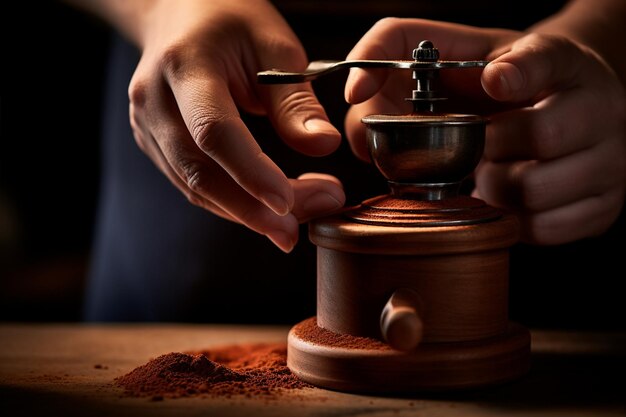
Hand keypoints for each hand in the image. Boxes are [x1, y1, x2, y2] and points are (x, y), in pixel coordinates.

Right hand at [127, 0, 344, 251]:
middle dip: (250, 210)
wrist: (177, 12)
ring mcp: (146, 124)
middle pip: (199, 171)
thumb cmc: (230, 20)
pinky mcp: (153, 142)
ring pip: (193, 187)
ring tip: (291, 223)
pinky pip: (190, 183)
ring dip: (243, 213)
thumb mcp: (273, 43)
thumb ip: (295, 98)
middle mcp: (154, 99)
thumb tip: (324, 146)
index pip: (214, 131)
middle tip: (297, 231)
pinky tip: (262, 208)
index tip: (289, 204)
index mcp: (184, 65)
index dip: (251, 173)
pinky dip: (228, 202)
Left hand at [344, 18, 625, 244]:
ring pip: (533, 190)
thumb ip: (394, 51)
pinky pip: (543, 228)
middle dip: (484, 147)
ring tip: (489, 171)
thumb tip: (356, 94)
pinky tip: (506, 194)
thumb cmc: (493, 86)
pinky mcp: (604, 206)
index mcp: (560, 62)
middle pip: (538, 135)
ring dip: (493, 187)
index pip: (548, 58)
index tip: (493, 80)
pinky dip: (511, 218)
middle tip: (474, 146)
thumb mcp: (454, 52)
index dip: (520, 71)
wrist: (560, 109)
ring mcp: (610, 159)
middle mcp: (598, 106)